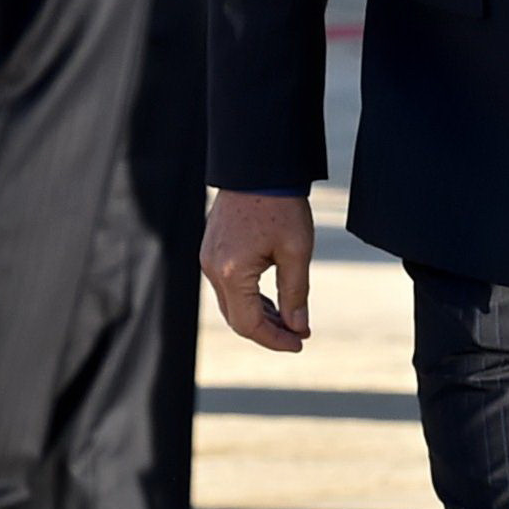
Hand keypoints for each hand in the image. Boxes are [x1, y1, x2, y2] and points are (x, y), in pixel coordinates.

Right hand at [201, 190, 315, 351]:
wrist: (257, 166)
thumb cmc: (281, 205)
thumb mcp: (297, 251)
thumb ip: (296, 293)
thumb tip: (298, 326)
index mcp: (233, 272)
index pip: (249, 324)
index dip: (275, 340)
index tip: (300, 342)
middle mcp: (213, 269)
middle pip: (236, 318)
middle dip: (267, 331)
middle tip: (298, 334)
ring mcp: (208, 259)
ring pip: (231, 303)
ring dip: (258, 315)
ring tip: (288, 319)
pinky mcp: (211, 250)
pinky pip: (227, 286)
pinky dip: (248, 298)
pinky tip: (271, 299)